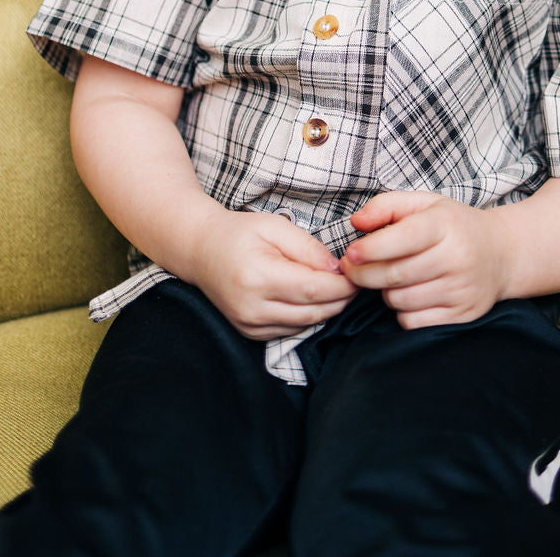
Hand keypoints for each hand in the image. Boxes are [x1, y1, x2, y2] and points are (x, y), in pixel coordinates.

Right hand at [189, 206, 356, 340]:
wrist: (201, 251)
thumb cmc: (239, 233)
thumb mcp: (275, 227)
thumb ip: (308, 248)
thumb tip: (337, 270)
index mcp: (259, 277)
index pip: (313, 289)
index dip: (342, 286)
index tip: (358, 274)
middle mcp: (253, 308)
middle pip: (313, 312)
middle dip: (340, 299)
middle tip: (356, 281)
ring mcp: (250, 325)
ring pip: (305, 325)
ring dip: (327, 309)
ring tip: (338, 288)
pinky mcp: (250, 333)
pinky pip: (291, 331)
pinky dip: (308, 317)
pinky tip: (314, 299)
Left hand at [339, 191, 511, 328]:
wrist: (501, 254)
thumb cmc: (453, 226)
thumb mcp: (424, 204)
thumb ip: (386, 206)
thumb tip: (356, 222)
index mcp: (445, 224)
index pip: (404, 237)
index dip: (372, 248)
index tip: (351, 253)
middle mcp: (457, 258)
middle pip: (395, 274)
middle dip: (364, 274)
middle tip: (352, 268)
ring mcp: (461, 289)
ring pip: (400, 300)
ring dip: (385, 292)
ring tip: (391, 277)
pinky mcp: (462, 315)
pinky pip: (413, 322)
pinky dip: (402, 312)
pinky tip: (409, 295)